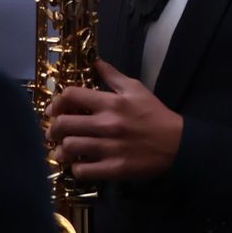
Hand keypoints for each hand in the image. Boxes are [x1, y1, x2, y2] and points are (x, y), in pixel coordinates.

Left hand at [47, 60, 183, 181]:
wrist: (177, 143)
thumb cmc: (154, 114)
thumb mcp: (136, 89)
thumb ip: (113, 76)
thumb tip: (94, 61)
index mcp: (112, 102)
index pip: (71, 95)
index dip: (57, 101)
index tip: (56, 109)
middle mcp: (107, 124)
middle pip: (63, 124)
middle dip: (53, 128)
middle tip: (56, 131)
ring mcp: (109, 148)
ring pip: (69, 148)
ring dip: (61, 149)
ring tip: (65, 149)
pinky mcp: (113, 168)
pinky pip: (82, 171)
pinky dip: (76, 168)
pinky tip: (80, 164)